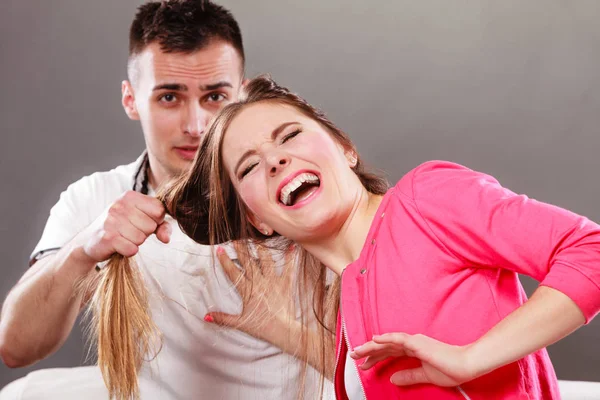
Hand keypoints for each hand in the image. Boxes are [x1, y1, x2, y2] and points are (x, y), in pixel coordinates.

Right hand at [81, 191, 170, 263]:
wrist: (89, 240)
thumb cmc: (121, 228)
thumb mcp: (142, 220)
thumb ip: (161, 226)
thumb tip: (166, 238)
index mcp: (130, 196)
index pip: (159, 210)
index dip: (155, 221)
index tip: (142, 222)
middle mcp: (120, 205)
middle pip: (151, 226)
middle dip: (144, 233)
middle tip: (129, 231)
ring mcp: (112, 221)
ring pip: (141, 238)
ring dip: (135, 242)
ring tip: (123, 237)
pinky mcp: (107, 238)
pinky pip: (132, 249)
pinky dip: (128, 251)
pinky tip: (119, 246)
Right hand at [206, 243, 298, 350]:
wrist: (282, 330)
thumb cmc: (261, 327)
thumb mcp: (240, 323)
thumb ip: (223, 318)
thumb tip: (206, 315)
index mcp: (247, 291)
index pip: (233, 273)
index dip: (225, 261)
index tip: (219, 249)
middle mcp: (259, 282)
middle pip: (248, 262)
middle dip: (240, 249)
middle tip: (235, 238)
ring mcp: (273, 281)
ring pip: (266, 261)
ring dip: (261, 249)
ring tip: (256, 239)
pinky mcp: (286, 283)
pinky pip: (288, 268)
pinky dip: (290, 257)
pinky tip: (291, 246)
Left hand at [350, 333, 476, 386]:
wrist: (466, 365)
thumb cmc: (450, 369)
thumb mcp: (425, 375)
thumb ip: (408, 376)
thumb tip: (393, 379)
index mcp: (413, 349)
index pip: (389, 352)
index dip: (375, 357)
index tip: (363, 364)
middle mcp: (411, 343)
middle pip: (385, 346)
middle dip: (368, 351)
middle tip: (353, 356)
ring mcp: (414, 341)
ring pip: (387, 341)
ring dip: (371, 346)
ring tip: (357, 350)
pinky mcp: (418, 343)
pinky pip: (399, 338)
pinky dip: (386, 338)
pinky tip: (375, 339)